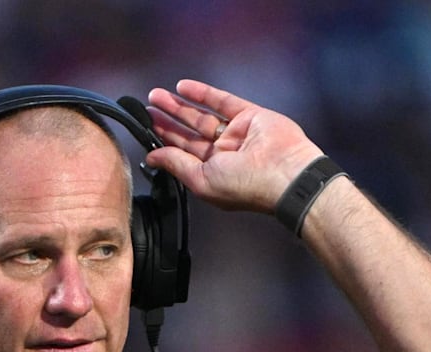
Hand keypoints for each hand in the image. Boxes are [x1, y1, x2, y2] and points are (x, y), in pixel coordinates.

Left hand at [145, 79, 323, 213]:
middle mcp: (224, 154)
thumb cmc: (245, 185)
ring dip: (179, 105)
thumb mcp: (200, 179)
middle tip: (148, 107)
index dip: (164, 140)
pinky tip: (183, 87)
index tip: (145, 128)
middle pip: (189, 133)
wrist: (285, 173)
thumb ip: (175, 164)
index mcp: (212, 173)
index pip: (182, 153)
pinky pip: (222, 101)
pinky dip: (203, 94)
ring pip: (202, 115)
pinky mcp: (250, 115)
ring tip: (156, 96)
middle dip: (168, 120)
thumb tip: (151, 157)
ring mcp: (237, 133)